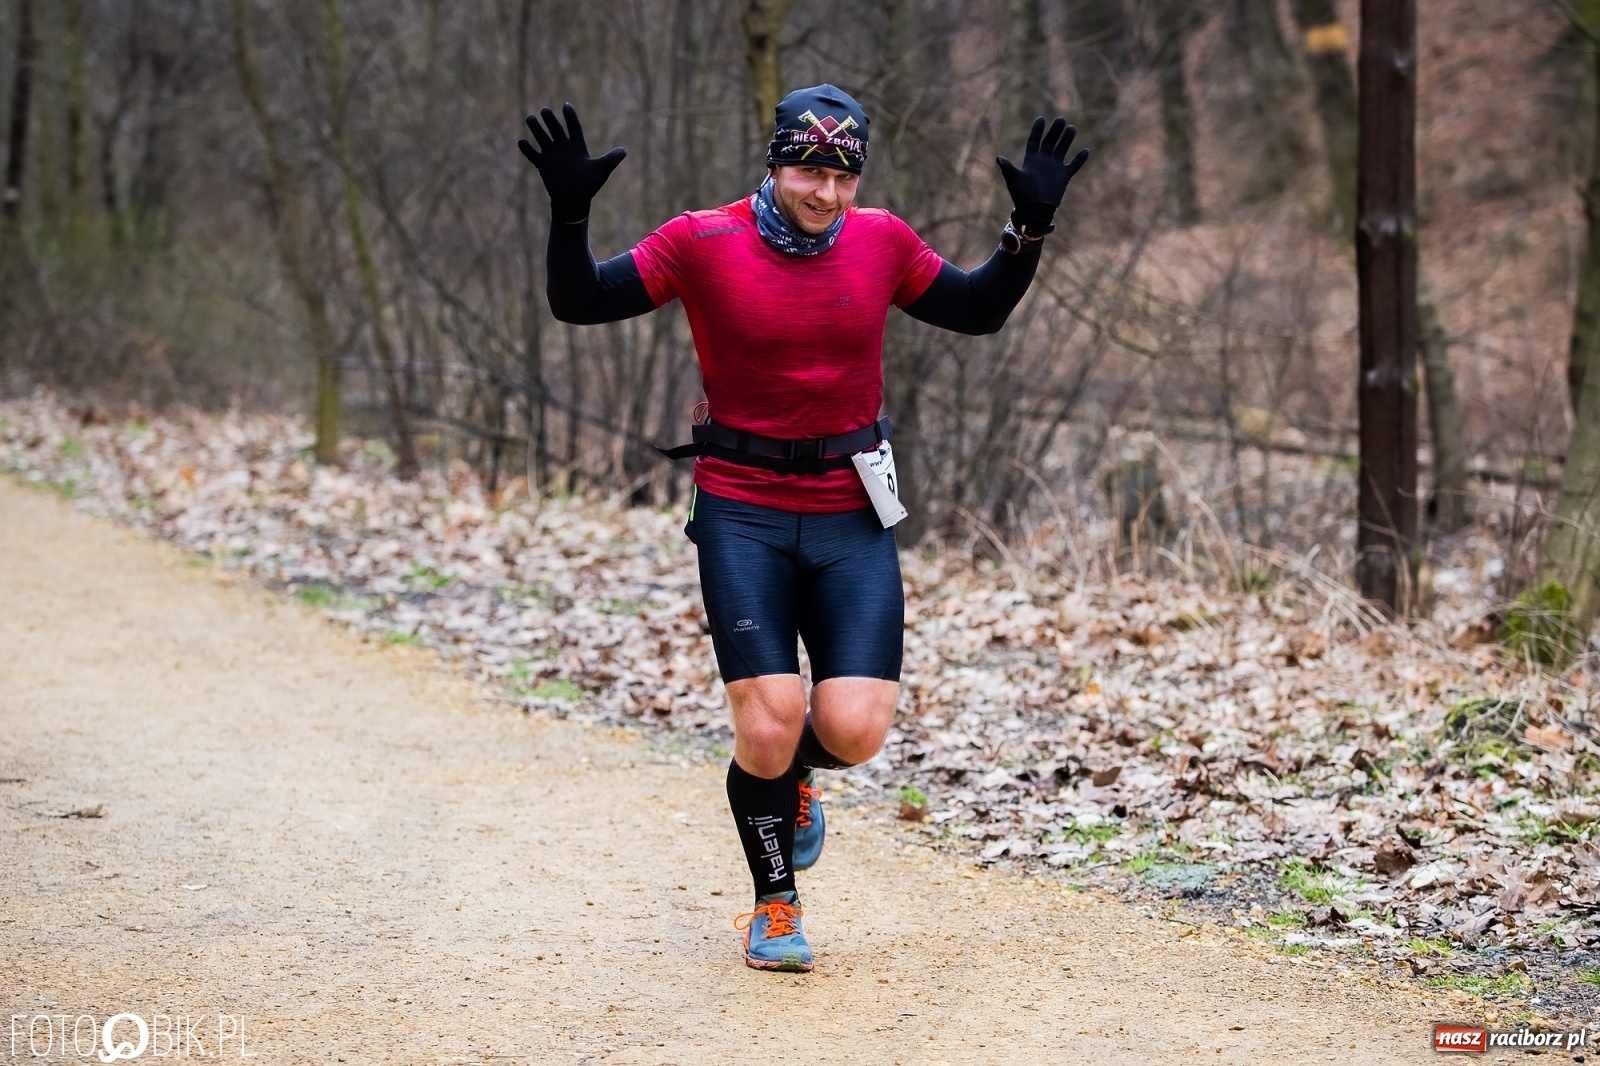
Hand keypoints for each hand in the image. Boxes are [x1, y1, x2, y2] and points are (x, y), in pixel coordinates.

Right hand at [518, 103, 626, 223]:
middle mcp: (563, 148)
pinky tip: (521, 141)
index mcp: (577, 146)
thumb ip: (611, 159)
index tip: (566, 106)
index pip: (573, 127)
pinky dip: (527, 149)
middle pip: (556, 129)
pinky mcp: (543, 165)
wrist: (575, 200)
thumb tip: (624, 151)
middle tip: (545, 111)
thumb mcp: (602, 170)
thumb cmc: (589, 186)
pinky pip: (533, 155)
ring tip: (530, 118)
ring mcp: (552, 155)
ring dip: (536, 129)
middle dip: (550, 120)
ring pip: (542, 138)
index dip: (570, 117)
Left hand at [995, 117, 1089, 232]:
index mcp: (1031, 160)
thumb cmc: (1022, 196)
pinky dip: (1079, 159)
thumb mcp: (1014, 180)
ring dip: (1067, 140)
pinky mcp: (1063, 177)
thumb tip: (998, 158)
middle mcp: (1043, 161)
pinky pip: (1073, 165)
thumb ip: (1008, 168)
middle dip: (1055, 131)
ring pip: (1062, 149)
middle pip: (1050, 142)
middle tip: (1061, 119)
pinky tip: (1086, 151)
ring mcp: (1054, 168)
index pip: (1034, 141)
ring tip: (1071, 128)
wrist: (1034, 211)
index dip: (1038, 130)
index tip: (1041, 119)